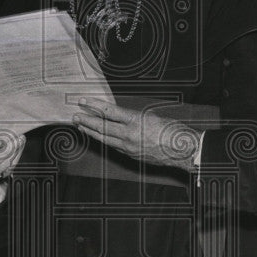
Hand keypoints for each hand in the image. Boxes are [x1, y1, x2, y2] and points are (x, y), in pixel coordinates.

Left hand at [72, 98, 198, 170]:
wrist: (181, 150)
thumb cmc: (171, 130)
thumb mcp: (151, 115)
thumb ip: (133, 116)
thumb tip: (118, 114)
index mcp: (135, 121)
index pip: (109, 112)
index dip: (94, 106)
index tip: (83, 101)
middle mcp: (129, 135)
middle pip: (102, 127)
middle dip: (87, 120)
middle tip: (75, 116)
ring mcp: (128, 147)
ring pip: (105, 139)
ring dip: (91, 132)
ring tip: (81, 126)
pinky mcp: (131, 155)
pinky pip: (113, 146)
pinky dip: (103, 140)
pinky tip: (98, 137)